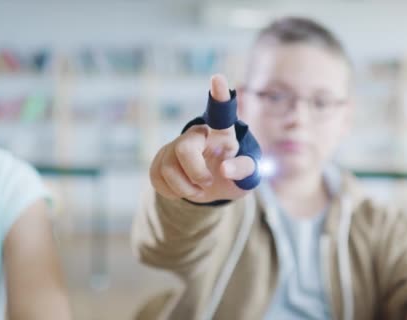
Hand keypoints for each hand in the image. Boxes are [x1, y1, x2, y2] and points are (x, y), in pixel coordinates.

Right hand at [150, 74, 255, 202]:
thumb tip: (224, 169)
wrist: (211, 189)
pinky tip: (184, 187)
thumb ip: (244, 170)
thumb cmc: (232, 174)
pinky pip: (159, 179)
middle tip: (208, 182)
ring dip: (187, 189)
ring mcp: (174, 146)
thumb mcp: (247, 175)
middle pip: (185, 149)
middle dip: (196, 172)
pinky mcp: (159, 161)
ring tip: (199, 188)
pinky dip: (174, 192)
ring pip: (169, 169)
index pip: (221, 111)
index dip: (219, 95)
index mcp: (222, 133)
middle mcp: (196, 135)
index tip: (218, 78)